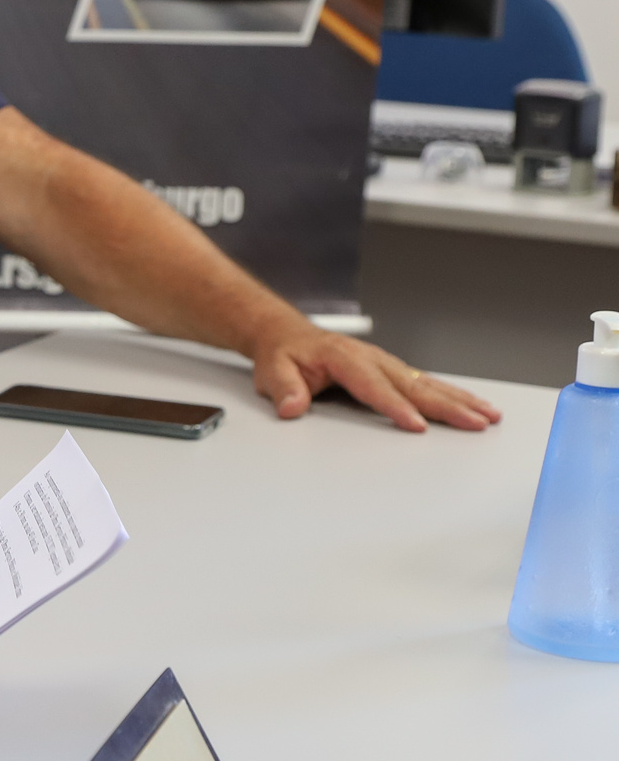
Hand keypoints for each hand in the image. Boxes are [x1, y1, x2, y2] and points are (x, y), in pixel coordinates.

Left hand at [250, 325, 498, 431]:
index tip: (417, 426)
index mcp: (343, 358)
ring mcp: (384, 363)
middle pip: (413, 385)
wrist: (285, 335)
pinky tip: (472, 406)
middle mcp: (371, 358)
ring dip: (459, 400)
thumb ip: (283, 389)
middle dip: (446, 406)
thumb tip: (291, 407)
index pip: (373, 387)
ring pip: (426, 384)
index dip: (396, 407)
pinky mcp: (391, 370)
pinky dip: (451, 395)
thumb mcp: (272, 371)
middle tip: (476, 423)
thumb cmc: (282, 355)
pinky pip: (425, 383)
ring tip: (489, 416)